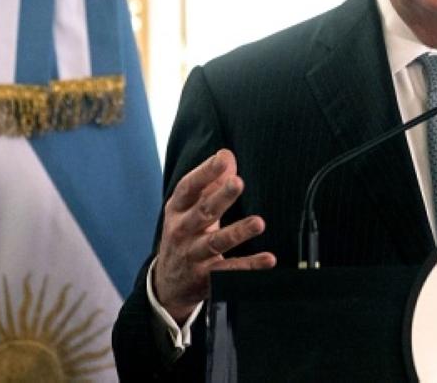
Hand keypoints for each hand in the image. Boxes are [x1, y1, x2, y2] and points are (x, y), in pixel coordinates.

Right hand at [153, 149, 275, 322]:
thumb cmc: (185, 233)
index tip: (222, 159)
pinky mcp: (206, 278)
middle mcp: (182, 232)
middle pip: (202, 213)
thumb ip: (210, 182)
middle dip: (220, 197)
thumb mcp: (190, 208)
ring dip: (238, 232)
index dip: (204, 173)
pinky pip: (230, 271)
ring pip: (216, 243)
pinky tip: (268, 259)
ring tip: (258, 223)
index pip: (188, 188)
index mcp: (177, 210)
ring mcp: (193, 256)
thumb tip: (227, 154)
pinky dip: (249, 266)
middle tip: (238, 183)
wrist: (167, 282)